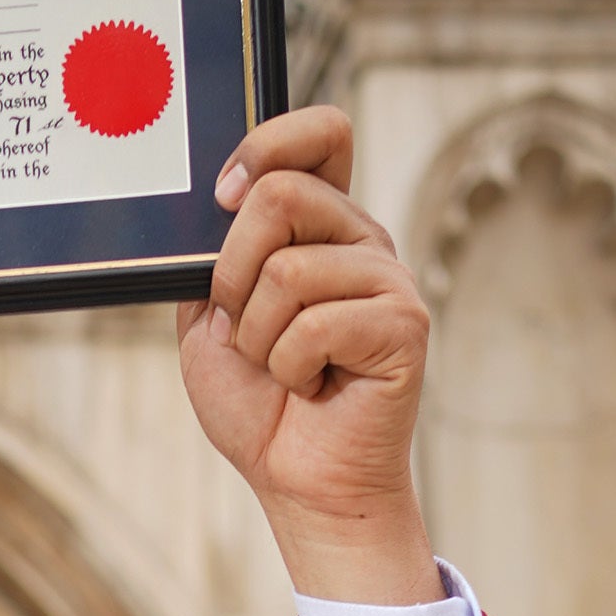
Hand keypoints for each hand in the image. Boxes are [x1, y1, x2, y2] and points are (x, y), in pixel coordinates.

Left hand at [175, 106, 442, 604]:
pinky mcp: (405, 325)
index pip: (320, 133)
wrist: (299, 482)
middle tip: (245, 326)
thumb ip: (214, 256)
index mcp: (320, 226)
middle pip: (280, 195)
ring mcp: (389, 279)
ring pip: (287, 269)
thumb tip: (220, 198)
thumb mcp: (210, 319)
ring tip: (286, 369)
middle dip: (233, 272)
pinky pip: (315, 324)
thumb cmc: (259, 404)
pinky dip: (290, 368)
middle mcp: (361, 240)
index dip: (267, 146)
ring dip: (260, 337)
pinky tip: (315, 386)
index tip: (222, 195)